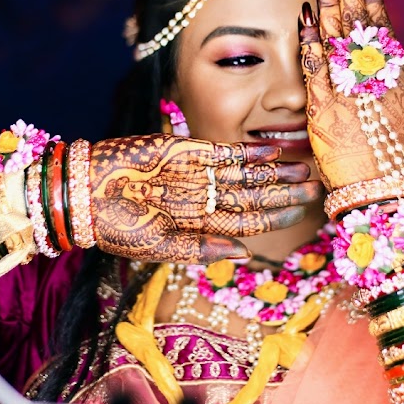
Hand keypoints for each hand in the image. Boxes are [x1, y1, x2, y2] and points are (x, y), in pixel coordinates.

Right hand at [89, 134, 322, 263]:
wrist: (85, 192)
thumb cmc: (118, 228)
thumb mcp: (158, 247)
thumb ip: (200, 249)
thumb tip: (243, 254)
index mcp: (200, 226)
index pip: (249, 220)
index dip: (276, 216)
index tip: (303, 213)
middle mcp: (204, 199)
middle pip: (254, 195)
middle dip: (286, 191)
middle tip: (317, 185)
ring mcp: (197, 174)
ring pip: (246, 172)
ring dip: (275, 169)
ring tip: (305, 166)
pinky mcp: (186, 150)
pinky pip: (225, 151)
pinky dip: (249, 150)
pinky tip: (273, 148)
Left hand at [299, 0, 403, 190]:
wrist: (383, 194)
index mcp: (396, 76)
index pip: (381, 23)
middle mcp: (371, 77)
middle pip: (356, 20)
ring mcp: (346, 90)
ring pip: (334, 36)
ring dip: (326, 1)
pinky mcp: (322, 108)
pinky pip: (313, 67)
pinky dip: (308, 39)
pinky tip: (303, 15)